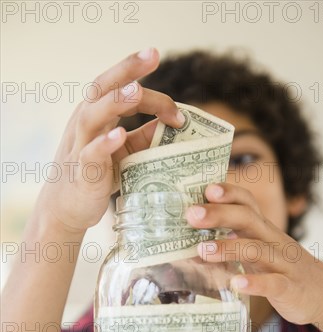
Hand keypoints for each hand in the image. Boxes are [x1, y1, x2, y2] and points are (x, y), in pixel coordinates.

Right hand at [38, 48, 183, 233]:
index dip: (145, 82)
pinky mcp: (82, 171)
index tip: (170, 88)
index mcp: (98, 114)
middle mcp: (86, 123)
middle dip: (126, 69)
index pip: (120, 87)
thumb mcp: (124, 151)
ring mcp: (81, 146)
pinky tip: (119, 134)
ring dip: (115, 102)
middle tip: (151, 54)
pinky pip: (91, 154)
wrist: (67, 208)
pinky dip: (104, 143)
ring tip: (136, 91)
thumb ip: (145, 136)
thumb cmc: (97, 175)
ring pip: (93, 116)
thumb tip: (176, 123)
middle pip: (102, 88)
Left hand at [186, 183, 322, 325]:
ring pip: (257, 250)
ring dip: (228, 248)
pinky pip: (274, 283)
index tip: (206, 189)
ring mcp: (284, 264)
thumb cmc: (282, 271)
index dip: (229, 194)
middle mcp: (274, 242)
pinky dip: (255, 283)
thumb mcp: (260, 252)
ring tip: (202, 250)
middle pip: (248, 219)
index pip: (247, 204)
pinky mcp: (291, 289)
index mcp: (264, 231)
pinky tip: (236, 283)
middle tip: (191, 215)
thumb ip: (233, 244)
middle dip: (219, 214)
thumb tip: (190, 245)